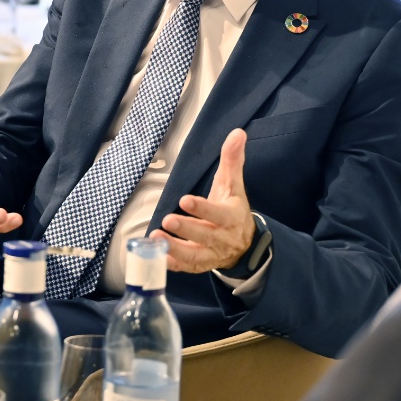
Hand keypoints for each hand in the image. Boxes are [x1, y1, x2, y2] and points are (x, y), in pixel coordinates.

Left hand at [154, 128, 255, 272]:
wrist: (244, 243)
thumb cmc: (233, 207)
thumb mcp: (233, 184)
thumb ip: (232, 159)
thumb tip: (237, 132)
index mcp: (232, 217)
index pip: (219, 214)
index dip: (203, 209)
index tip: (185, 200)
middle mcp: (223, 238)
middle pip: (205, 236)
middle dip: (187, 229)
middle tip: (168, 220)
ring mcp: (211, 254)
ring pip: (195, 256)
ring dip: (175, 248)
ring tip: (156, 236)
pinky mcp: (200, 265)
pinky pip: (186, 268)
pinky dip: (172, 264)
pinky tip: (157, 255)